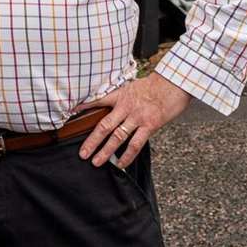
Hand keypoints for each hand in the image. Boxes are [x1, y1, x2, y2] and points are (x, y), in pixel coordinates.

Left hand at [77, 72, 192, 169]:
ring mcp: (137, 117)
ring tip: (96, 162)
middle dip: (92, 141)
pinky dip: (127, 156)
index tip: (70, 113)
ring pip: (117, 137)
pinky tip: (121, 164)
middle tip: (82, 154)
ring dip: (105, 151)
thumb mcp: (134, 86)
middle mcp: (126, 106)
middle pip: (104, 126)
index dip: (83, 107)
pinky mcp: (149, 125)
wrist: (175, 83)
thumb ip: (122, 97)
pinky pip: (135, 144)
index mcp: (121, 95)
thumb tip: (113, 106)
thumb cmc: (157, 85)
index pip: (98, 100)